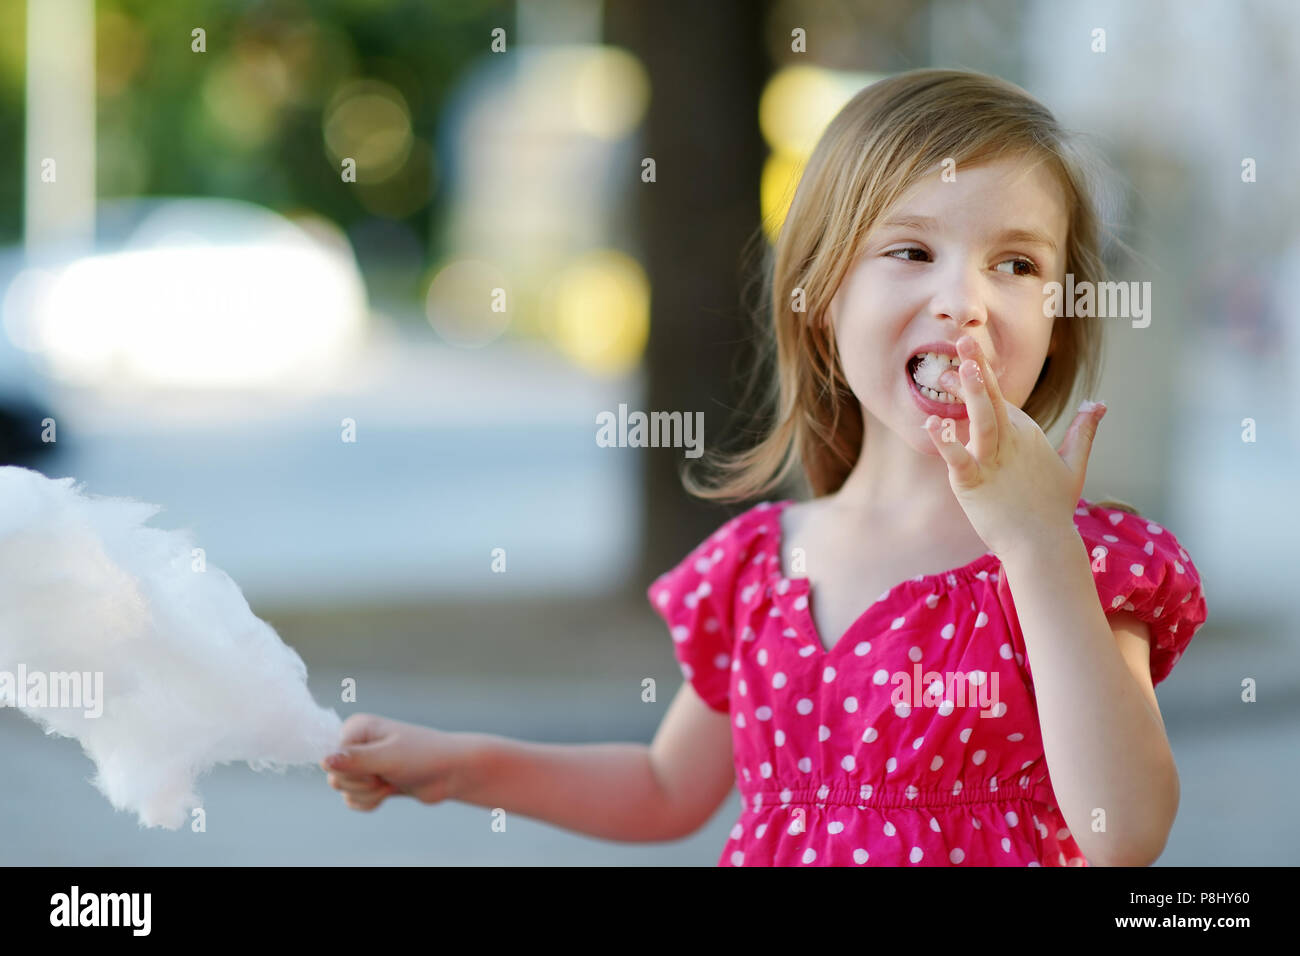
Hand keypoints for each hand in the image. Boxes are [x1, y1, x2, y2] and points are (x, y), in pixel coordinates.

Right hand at [321, 713, 481, 809]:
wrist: (450, 772)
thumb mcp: (389, 757)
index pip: (330, 759)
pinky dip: (369, 802)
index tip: (378, 767)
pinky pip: (352, 800)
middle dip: (362, 785)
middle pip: (335, 778)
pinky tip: (387, 793)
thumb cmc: (423, 756)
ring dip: (368, 794)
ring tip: (391, 783)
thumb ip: (356, 760)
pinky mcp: (370, 780)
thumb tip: (324, 761)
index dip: (354, 771)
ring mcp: (363, 763)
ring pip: (344, 791)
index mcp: (356, 728)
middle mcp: (356, 743)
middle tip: (386, 776)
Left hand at [920, 334, 1106, 561]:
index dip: (982, 372)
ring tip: (958, 369)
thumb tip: (1099, 404)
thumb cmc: (1052, 506)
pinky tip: (932, 425)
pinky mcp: (974, 484)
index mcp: (1025, 434)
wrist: (1042, 545)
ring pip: (982, 423)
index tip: (967, 348)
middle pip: (991, 400)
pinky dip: (946, 443)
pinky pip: (958, 459)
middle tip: (963, 340)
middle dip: (977, 369)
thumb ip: (1082, 431)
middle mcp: (1010, 442)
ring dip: (972, 396)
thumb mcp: (1073, 464)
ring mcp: (992, 462)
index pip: (999, 396)